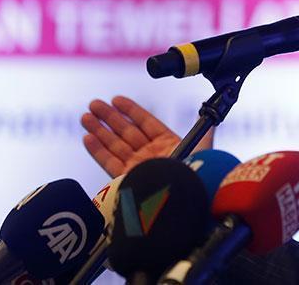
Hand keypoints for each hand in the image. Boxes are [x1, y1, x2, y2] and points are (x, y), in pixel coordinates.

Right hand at [81, 95, 211, 176]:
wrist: (184, 199)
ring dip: (99, 130)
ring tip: (85, 116)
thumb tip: (212, 117)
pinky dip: (97, 150)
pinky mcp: (127, 181)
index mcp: (168, 145)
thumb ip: (204, 132)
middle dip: (110, 117)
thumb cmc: (196, 174)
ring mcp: (138, 167)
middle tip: (94, 103)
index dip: (131, 111)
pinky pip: (108, 163)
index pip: (146, 123)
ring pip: (114, 145)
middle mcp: (152, 155)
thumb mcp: (203, 148)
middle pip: (127, 131)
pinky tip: (87, 137)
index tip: (116, 99)